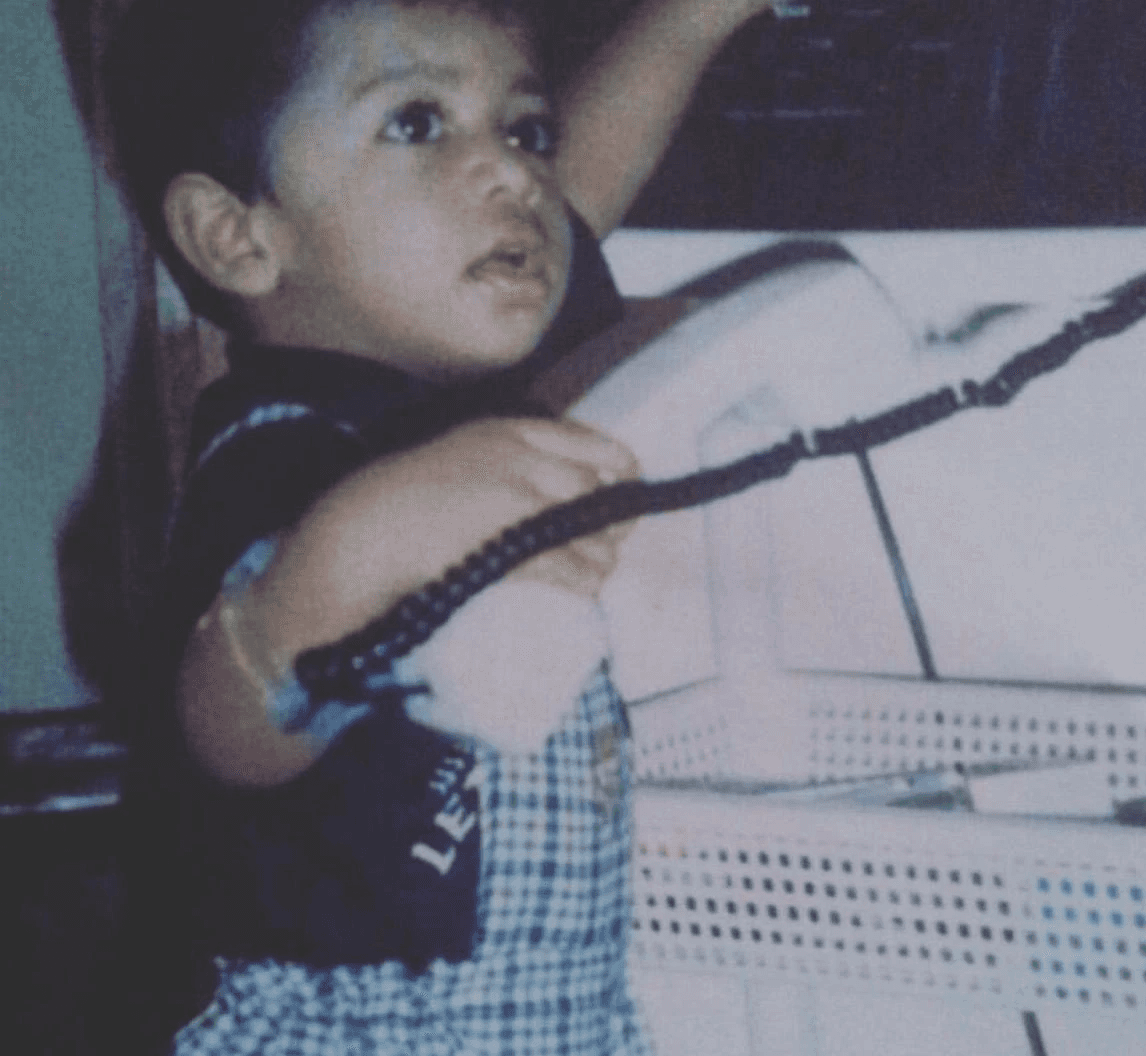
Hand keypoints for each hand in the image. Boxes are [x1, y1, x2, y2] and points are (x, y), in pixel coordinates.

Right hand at [245, 417, 640, 664]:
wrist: (363, 534)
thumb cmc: (409, 500)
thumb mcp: (468, 457)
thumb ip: (519, 463)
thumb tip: (578, 489)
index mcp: (513, 431)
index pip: (599, 446)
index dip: (622, 476)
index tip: (624, 497)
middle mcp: (525, 458)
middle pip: (603, 493)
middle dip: (611, 525)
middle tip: (601, 546)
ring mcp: (520, 499)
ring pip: (596, 535)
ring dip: (599, 559)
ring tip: (588, 572)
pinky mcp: (515, 544)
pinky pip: (574, 569)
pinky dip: (583, 582)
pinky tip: (578, 588)